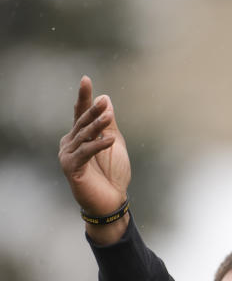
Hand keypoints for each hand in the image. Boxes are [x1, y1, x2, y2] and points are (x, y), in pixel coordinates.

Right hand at [58, 75, 130, 242]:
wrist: (112, 201)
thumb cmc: (113, 173)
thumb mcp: (114, 143)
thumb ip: (109, 124)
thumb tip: (106, 99)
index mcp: (79, 136)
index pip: (80, 112)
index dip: (84, 97)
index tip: (86, 79)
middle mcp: (69, 143)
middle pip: (81, 122)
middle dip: (92, 110)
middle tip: (102, 100)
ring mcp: (68, 155)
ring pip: (83, 136)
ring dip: (96, 126)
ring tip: (108, 115)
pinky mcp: (72, 168)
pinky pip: (86, 153)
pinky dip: (98, 145)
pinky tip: (110, 139)